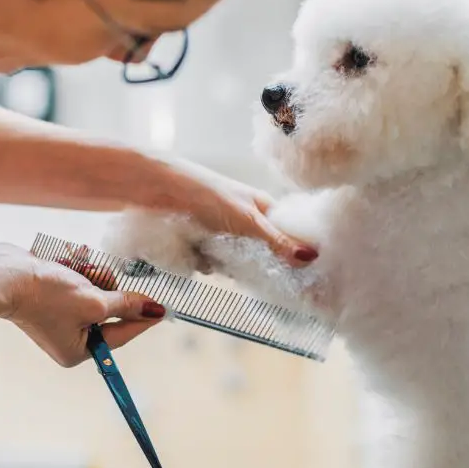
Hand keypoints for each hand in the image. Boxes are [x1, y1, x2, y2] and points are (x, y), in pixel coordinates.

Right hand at [4, 251, 165, 366]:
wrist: (6, 274)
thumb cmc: (47, 295)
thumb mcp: (94, 302)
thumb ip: (126, 305)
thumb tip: (155, 309)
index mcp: (77, 350)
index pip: (123, 334)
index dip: (143, 317)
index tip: (164, 307)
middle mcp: (68, 336)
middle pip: (108, 309)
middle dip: (105, 288)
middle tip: (97, 278)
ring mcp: (59, 314)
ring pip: (94, 289)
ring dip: (89, 274)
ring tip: (76, 268)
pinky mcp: (52, 293)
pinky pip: (77, 279)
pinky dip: (75, 268)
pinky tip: (68, 259)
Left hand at [166, 159, 317, 266]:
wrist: (157, 188)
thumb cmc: (206, 193)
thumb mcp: (247, 219)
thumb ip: (277, 241)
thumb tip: (312, 257)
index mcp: (265, 208)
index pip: (292, 235)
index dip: (300, 255)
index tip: (308, 278)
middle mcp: (247, 220)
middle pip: (266, 254)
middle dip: (262, 266)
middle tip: (260, 274)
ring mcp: (225, 232)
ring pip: (238, 262)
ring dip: (229, 266)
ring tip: (219, 257)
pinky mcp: (202, 243)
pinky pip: (213, 264)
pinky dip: (207, 264)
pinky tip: (200, 257)